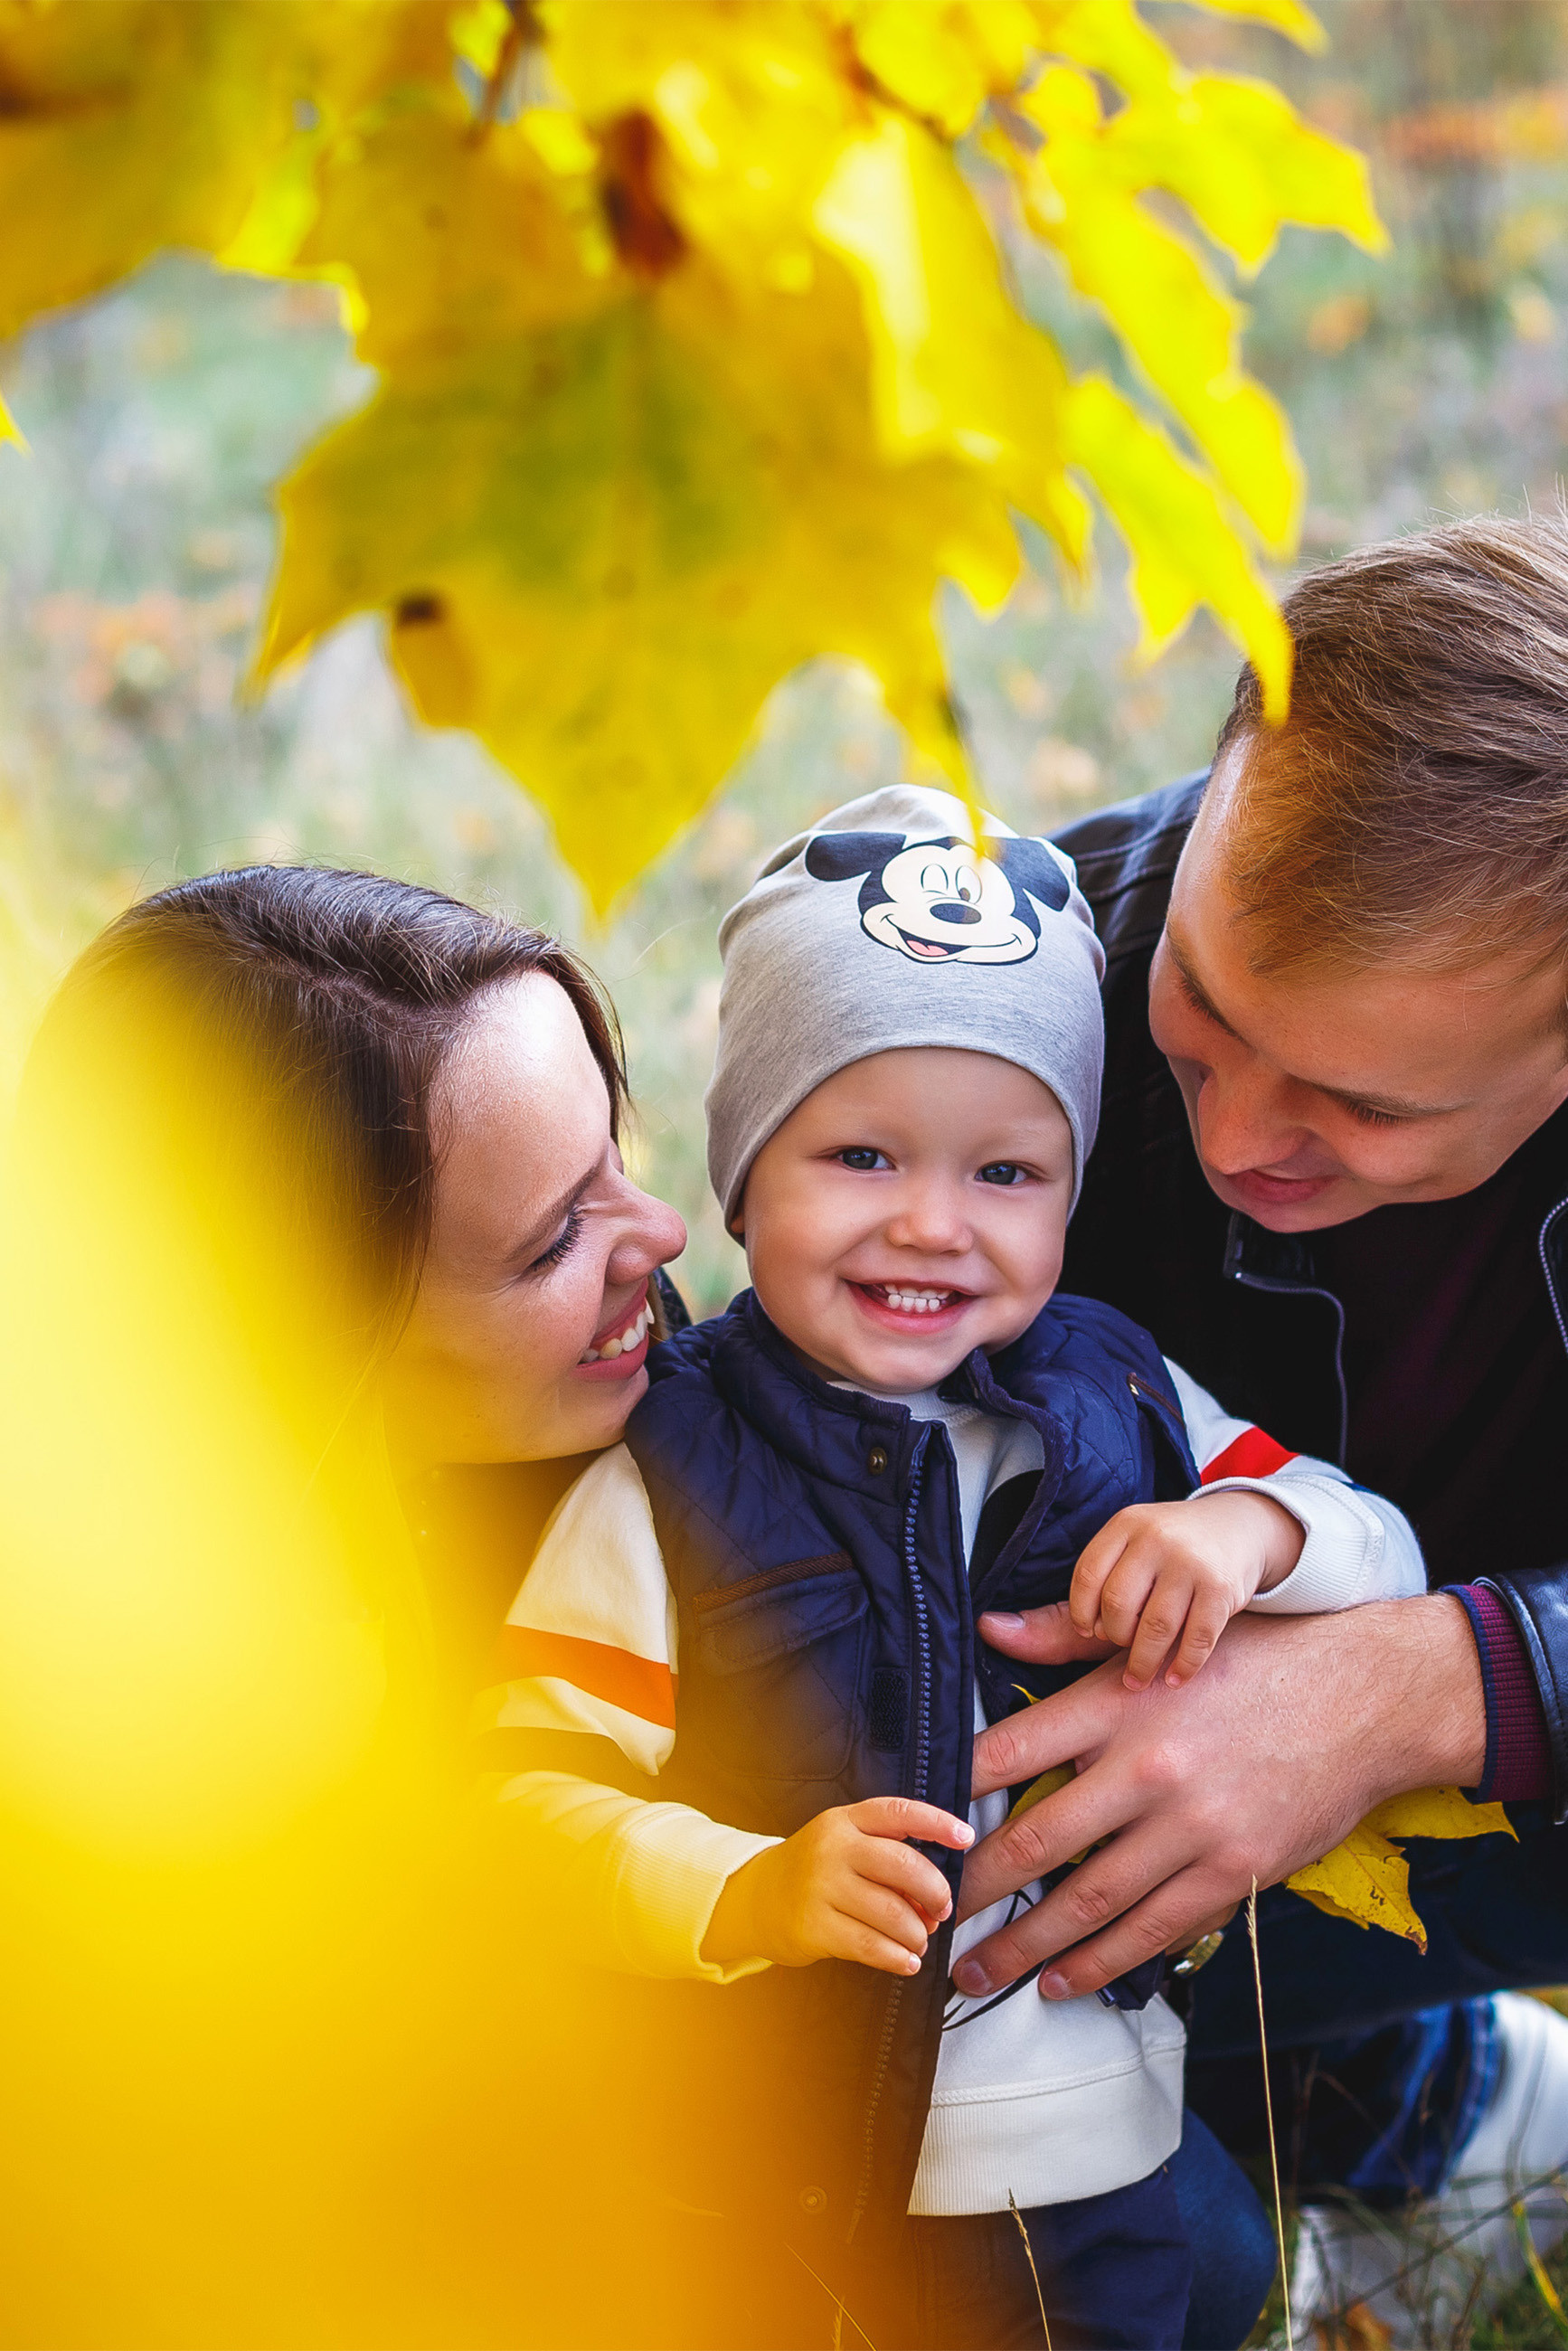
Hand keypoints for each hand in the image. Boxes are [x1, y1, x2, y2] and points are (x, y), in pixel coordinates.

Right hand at [702, 1798, 974, 1976]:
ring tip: (919, 1940)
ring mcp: (820, 1887)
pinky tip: (907, 1961)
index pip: (899, 1812)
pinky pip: (871, 1946)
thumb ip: (888, 1859)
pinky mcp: (813, 1926)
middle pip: (903, 1866)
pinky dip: (899, 1958)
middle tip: (941, 1910)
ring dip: (917, 1933)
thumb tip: (936, 1900)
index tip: (966, 1838)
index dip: (937, 1823)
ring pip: (892, 1912)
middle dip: (935, 1892)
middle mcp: (832, 1847)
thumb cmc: (817, 1871)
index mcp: (846, 1820)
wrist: (757, 1897)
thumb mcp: (845, 1845)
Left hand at [952, 1595, 1485, 2001]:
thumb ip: (1070, 1640)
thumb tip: (990, 1629)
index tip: (916, 1824)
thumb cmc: (1257, 1660)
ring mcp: (1191, 1829)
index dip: (952, 1791)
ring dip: (1025, 1946)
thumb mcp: (1161, 1638)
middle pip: (1035, 1841)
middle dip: (972, 1888)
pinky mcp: (1232, 1872)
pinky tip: (1062, 1980)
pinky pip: (1153, 1930)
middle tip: (926, 1915)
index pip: (1010, 1751)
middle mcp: (1146, 1769)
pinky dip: (1101, 1962)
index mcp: (1119, 1703)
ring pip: (1087, 1903)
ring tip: (978, 1970)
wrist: (1366, 1698)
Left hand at [1069, 1491, 1304, 1688]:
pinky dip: (1182, 1667)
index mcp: (1124, 1525)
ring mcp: (1191, 1562)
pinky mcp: (1223, 1589)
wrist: (1239, 1529)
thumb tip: (992, 1630)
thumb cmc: (1166, 1557)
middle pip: (1117, 1604)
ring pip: (1155, 1627)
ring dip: (1143, 1664)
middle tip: (1121, 1652)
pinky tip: (1175, 1679)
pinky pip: (1196, 1640)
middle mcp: (1156, 1538)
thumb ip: (1068, 1605)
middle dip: (1115, 1638)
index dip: (1082, 1613)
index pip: (1087, 1575)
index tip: (1090, 1631)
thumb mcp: (1122, 1561)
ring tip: (1139, 1681)